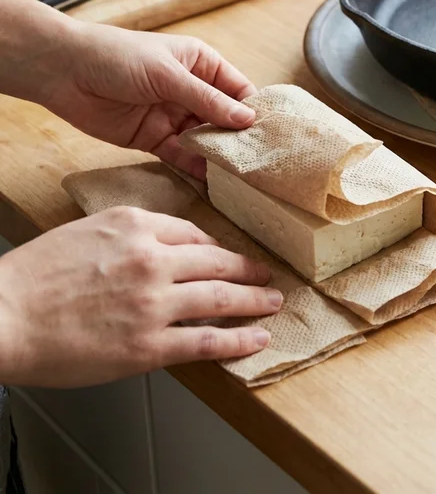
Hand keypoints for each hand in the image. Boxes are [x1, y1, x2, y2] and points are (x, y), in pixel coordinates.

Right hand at [0, 207, 281, 387]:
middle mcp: (152, 259)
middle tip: (266, 275)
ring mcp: (153, 303)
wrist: (1, 316)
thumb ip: (134, 234)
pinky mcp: (147, 346)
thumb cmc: (36, 275)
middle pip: (217, 262)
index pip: (194, 234)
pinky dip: (237, 340)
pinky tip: (256, 338)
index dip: (217, 248)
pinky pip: (206, 341)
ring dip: (254, 301)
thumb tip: (168, 246)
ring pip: (221, 298)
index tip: (229, 256)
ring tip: (272, 303)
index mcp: (136, 226)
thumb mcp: (88, 231)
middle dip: (248, 270)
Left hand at [43, 21, 257, 178]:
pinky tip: (211, 179)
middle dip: (239, 138)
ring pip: (205, 139)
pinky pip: (181, 154)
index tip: (271, 134)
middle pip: (225, 118)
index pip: (239, 90)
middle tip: (259, 161)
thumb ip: (207, 100)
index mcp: (201, 64)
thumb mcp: (168, 74)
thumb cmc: (117, 56)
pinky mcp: (154, 138)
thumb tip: (247, 119)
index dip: (254, 111)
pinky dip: (194, 166)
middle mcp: (192, 91)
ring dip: (219, 154)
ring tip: (241, 175)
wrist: (62, 71)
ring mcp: (173, 115)